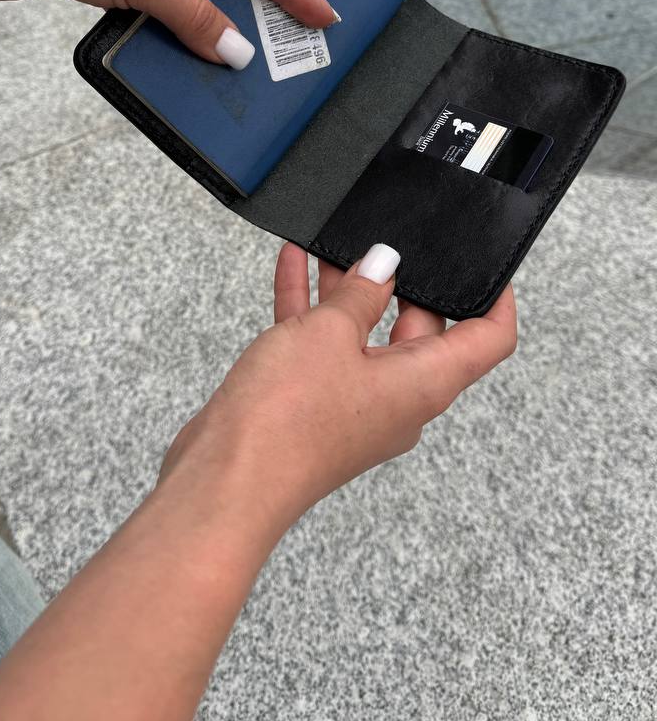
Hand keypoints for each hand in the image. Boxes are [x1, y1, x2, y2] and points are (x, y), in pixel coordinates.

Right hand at [161, 243, 516, 528]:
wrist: (226, 480)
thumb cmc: (287, 419)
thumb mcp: (330, 333)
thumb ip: (361, 292)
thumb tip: (384, 264)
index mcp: (425, 384)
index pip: (487, 340)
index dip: (495, 298)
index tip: (486, 264)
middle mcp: (398, 399)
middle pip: (421, 331)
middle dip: (405, 282)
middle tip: (389, 239)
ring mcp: (355, 404)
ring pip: (364, 335)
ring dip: (350, 290)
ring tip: (336, 243)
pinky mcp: (313, 406)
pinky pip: (322, 346)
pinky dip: (311, 307)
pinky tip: (294, 265)